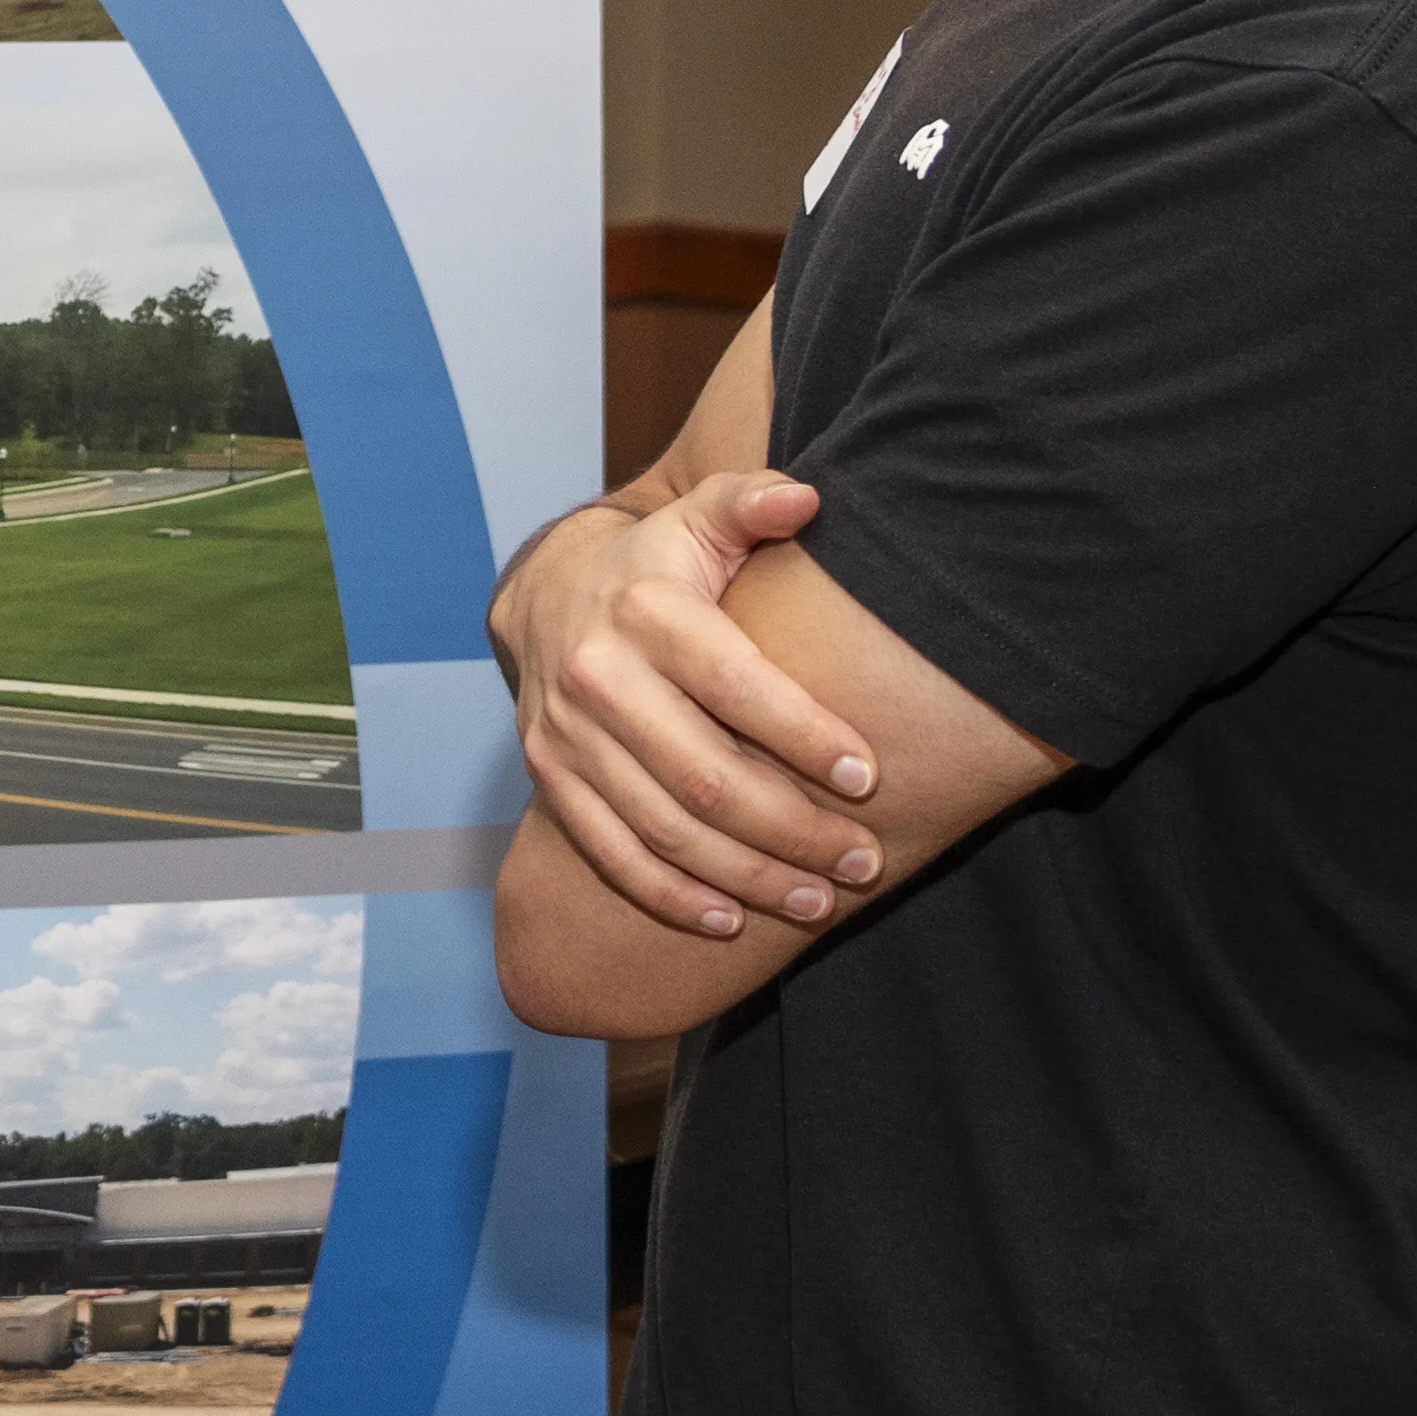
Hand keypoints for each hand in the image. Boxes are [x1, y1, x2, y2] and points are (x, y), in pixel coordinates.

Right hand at [493, 473, 887, 942]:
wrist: (546, 593)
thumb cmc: (656, 565)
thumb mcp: (698, 518)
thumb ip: (752, 501)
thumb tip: (807, 496)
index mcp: (647, 612)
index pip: (737, 687)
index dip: (806, 738)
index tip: (870, 779)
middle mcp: (597, 677)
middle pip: (706, 778)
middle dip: (794, 831)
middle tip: (863, 861)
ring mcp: (566, 735)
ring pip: (665, 829)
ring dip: (748, 876)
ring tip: (820, 901)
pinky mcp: (549, 777)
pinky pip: (611, 854)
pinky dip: (672, 896)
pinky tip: (733, 919)